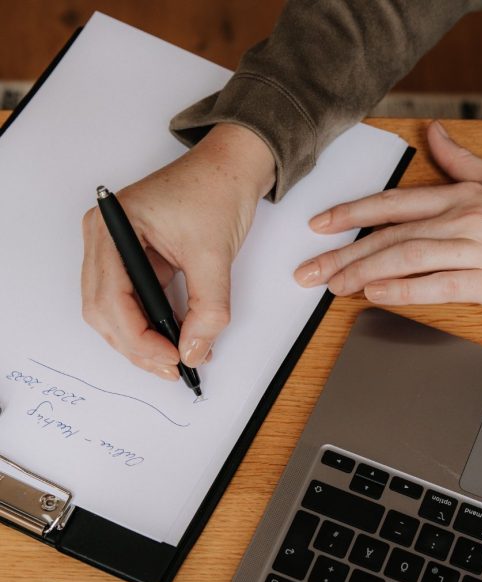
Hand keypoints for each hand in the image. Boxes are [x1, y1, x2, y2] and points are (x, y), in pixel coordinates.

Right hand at [81, 123, 275, 379]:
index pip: (110, 298)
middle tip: (174, 369)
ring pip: (115, 312)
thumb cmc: (217, 191)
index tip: (171, 359)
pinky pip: (135, 302)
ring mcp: (117, 250)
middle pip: (104, 311)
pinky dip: (153, 326)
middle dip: (137, 346)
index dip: (138, 338)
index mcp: (113, 228)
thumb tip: (195, 351)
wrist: (232, 167)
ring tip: (178, 359)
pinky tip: (176, 341)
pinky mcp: (136, 259)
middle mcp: (105, 239)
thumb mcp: (215, 256)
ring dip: (143, 341)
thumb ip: (208, 309)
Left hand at [295, 121, 481, 308]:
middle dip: (342, 253)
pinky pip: (438, 286)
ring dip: (363, 272)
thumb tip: (434, 134)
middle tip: (308, 269)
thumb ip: (463, 160)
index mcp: (464, 196)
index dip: (351, 213)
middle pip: (389, 235)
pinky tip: (376, 296)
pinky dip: (403, 291)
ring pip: (405, 259)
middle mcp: (463, 219)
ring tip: (332, 285)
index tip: (319, 225)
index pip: (394, 203)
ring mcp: (476, 250)